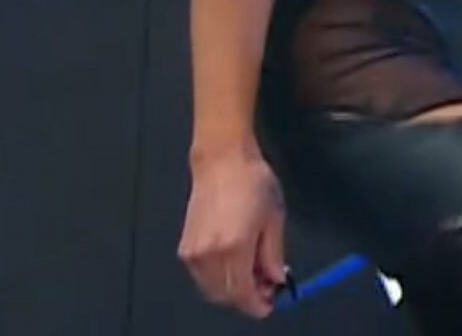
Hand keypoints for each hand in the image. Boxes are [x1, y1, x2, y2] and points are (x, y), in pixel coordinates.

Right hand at [178, 150, 288, 319]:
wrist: (222, 158)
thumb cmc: (251, 179)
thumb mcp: (274, 216)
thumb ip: (274, 254)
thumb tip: (276, 278)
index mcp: (234, 246)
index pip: (244, 294)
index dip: (258, 304)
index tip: (270, 302)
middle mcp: (210, 254)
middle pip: (227, 296)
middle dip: (247, 296)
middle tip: (265, 284)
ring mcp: (194, 252)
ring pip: (213, 289)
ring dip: (232, 288)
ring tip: (251, 269)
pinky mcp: (185, 247)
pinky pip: (202, 276)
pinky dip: (218, 277)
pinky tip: (234, 261)